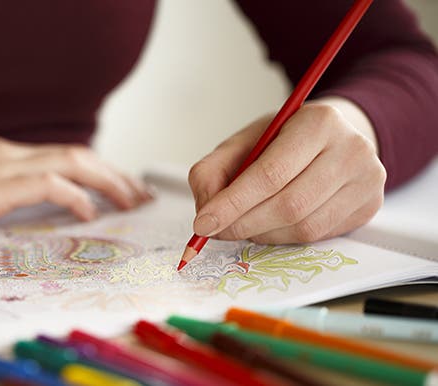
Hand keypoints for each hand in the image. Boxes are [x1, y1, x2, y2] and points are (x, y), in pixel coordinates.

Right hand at [0, 136, 150, 231]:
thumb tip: (23, 211)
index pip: (61, 156)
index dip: (98, 171)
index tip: (122, 189)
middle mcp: (5, 153)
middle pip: (78, 154)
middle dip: (116, 174)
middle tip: (141, 196)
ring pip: (72, 162)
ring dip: (109, 181)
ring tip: (131, 202)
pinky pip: (47, 183)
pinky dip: (75, 195)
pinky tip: (88, 212)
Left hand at [188, 97, 385, 243]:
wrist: (335, 138)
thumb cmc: (285, 140)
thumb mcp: (245, 142)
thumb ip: (214, 170)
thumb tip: (206, 210)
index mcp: (319, 122)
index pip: (271, 173)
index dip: (233, 203)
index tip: (203, 223)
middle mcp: (351, 150)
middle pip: (289, 204)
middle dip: (244, 223)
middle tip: (216, 230)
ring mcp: (366, 181)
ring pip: (304, 226)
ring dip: (262, 234)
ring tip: (242, 226)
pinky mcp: (369, 207)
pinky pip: (317, 236)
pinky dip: (282, 237)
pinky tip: (268, 227)